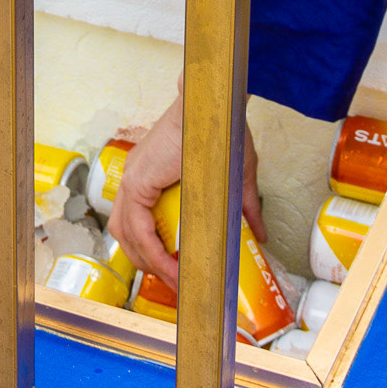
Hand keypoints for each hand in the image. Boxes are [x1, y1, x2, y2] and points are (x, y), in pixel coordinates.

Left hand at [107, 91, 265, 291]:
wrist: (215, 105)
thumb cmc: (223, 129)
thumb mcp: (235, 177)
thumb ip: (244, 207)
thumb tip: (259, 235)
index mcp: (152, 174)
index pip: (139, 222)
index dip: (153, 251)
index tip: (177, 272)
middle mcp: (137, 176)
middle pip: (127, 233)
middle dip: (149, 263)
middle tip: (176, 282)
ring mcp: (134, 178)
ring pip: (127, 235)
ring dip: (149, 263)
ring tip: (175, 280)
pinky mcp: (138, 181)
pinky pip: (138, 230)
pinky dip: (152, 253)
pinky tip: (172, 268)